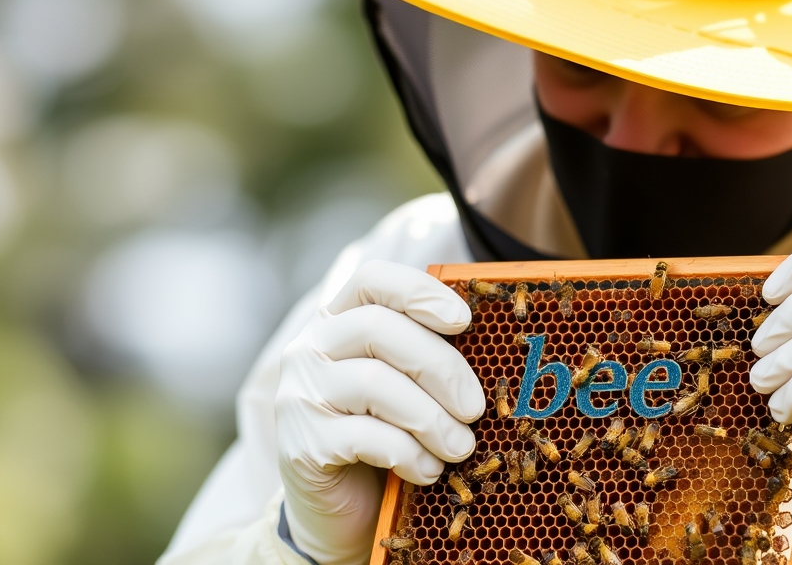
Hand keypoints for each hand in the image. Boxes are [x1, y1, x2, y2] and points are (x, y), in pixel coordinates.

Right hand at [276, 261, 483, 564]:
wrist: (341, 513)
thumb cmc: (385, 437)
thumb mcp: (406, 387)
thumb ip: (428, 356)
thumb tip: (492, 343)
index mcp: (337, 321)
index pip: (371, 279)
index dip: (419, 291)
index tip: (463, 321)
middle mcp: (309, 349)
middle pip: (378, 328)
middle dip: (441, 367)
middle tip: (476, 408)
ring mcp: (299, 396)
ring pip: (375, 384)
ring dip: (432, 419)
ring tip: (460, 447)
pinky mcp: (302, 445)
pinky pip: (367, 438)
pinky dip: (410, 455)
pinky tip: (428, 471)